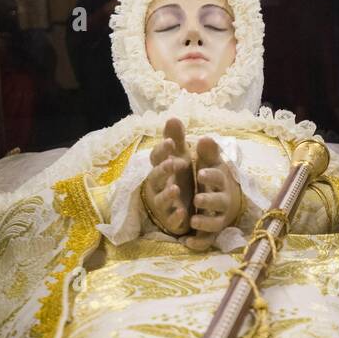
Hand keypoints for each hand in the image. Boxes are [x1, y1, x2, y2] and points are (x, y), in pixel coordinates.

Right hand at [143, 117, 193, 235]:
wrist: (181, 205)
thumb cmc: (178, 177)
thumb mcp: (179, 156)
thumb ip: (176, 139)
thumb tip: (172, 117)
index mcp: (160, 169)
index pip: (156, 158)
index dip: (162, 150)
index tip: (171, 142)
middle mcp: (157, 186)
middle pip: (155, 177)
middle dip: (163, 170)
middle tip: (173, 163)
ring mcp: (162, 204)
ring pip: (161, 199)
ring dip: (167, 194)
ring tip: (176, 188)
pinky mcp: (170, 220)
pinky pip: (171, 220)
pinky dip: (175, 217)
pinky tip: (183, 213)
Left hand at [185, 135, 242, 251]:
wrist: (226, 198)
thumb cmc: (213, 177)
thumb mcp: (209, 162)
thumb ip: (206, 151)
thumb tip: (205, 138)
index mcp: (220, 182)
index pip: (219, 178)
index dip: (211, 176)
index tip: (201, 172)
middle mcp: (222, 200)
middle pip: (219, 202)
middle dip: (209, 201)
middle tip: (197, 199)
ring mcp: (217, 218)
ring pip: (215, 224)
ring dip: (205, 223)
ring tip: (193, 221)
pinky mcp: (211, 232)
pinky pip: (207, 241)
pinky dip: (198, 243)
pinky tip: (186, 242)